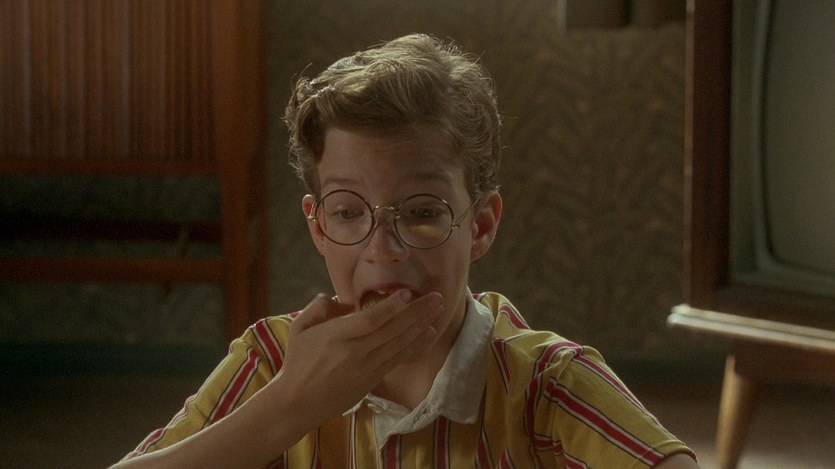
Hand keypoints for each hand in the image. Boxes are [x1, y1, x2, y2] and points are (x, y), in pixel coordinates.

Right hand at [275, 290, 442, 426]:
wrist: (297, 404)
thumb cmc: (297, 363)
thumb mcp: (299, 328)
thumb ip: (319, 307)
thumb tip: (343, 300)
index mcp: (335, 337)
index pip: (369, 320)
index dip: (390, 307)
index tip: (407, 293)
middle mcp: (355, 352)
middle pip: (392, 330)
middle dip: (417, 312)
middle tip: (437, 298)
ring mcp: (366, 368)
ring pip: (400, 344)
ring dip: (422, 326)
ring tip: (438, 311)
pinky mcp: (373, 380)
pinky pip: (399, 359)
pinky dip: (416, 346)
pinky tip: (429, 335)